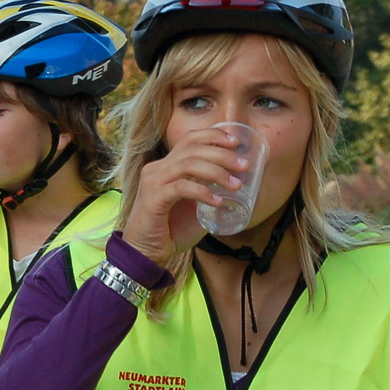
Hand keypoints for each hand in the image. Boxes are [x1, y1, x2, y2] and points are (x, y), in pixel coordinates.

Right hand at [123, 125, 249, 265]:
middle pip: (192, 148)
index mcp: (166, 166)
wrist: (145, 253)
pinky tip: (218, 202)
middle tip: (244, 166)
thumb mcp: (195, 206)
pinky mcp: (153, 198)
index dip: (213, 136)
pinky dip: (203, 192)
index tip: (236, 142)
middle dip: (222, 154)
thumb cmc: (170, 231)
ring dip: (216, 172)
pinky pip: (181, 187)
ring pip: (188, 164)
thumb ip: (209, 192)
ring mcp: (153, 182)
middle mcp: (157, 169)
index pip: (189, 139)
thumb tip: (237, 185)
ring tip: (236, 185)